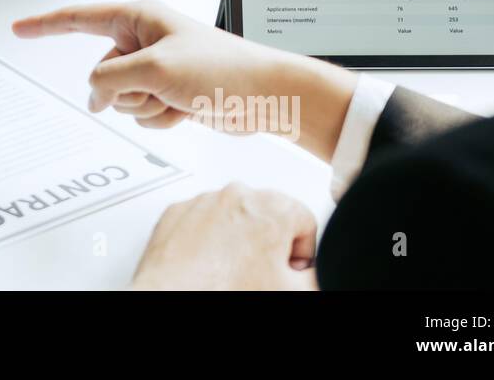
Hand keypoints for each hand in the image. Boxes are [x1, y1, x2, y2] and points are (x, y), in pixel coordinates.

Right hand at [12, 0, 356, 161]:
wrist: (267, 95)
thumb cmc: (221, 69)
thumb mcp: (153, 70)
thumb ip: (110, 81)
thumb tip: (94, 97)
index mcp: (139, 17)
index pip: (79, 19)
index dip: (46, 26)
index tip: (18, 29)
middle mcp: (145, 39)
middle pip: (102, 73)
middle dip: (122, 90)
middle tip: (158, 88)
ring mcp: (157, 68)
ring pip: (121, 98)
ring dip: (145, 106)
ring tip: (178, 98)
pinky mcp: (170, 93)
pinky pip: (143, 113)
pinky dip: (161, 118)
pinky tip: (186, 110)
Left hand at [129, 184, 318, 289]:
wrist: (174, 298)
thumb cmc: (224, 292)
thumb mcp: (294, 291)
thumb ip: (318, 274)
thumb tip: (318, 269)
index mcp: (273, 206)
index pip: (305, 221)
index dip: (300, 254)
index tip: (288, 270)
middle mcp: (236, 195)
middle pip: (268, 217)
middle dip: (268, 245)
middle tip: (259, 275)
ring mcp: (203, 201)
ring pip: (233, 217)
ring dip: (236, 241)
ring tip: (229, 273)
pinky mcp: (177, 212)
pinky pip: (201, 221)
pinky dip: (206, 240)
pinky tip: (207, 266)